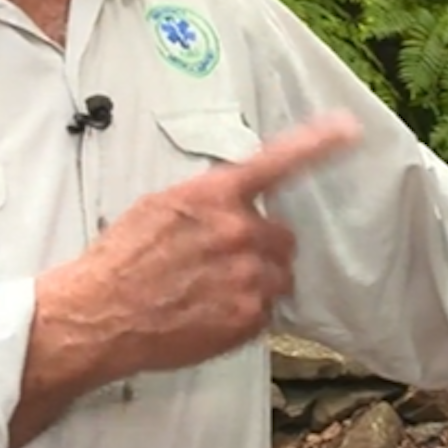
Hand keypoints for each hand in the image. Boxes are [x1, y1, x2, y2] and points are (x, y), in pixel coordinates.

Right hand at [42, 112, 361, 377]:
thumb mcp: (159, 208)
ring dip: (257, 281)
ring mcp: (247, 277)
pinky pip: (265, 313)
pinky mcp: (246, 318)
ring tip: (213, 291)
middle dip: (262, 246)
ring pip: (279, 276)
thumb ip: (205, 202)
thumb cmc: (120, 260)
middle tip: (225, 261)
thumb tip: (231, 204)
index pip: (277, 162)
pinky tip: (209, 314)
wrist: (98, 314)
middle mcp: (238, 232)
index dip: (317, 144)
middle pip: (282, 236)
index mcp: (214, 196)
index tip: (348, 128)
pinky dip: (245, 314)